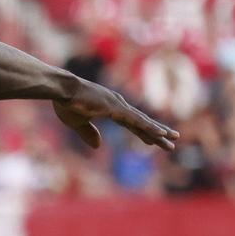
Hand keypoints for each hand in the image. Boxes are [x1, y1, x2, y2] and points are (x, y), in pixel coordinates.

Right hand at [53, 79, 178, 151]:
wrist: (60, 89)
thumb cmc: (65, 102)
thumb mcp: (76, 123)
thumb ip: (88, 133)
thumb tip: (98, 146)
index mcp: (110, 108)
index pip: (131, 123)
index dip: (143, 132)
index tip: (154, 141)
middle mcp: (118, 106)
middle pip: (141, 123)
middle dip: (157, 133)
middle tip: (173, 141)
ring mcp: (118, 106)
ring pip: (143, 122)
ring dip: (158, 131)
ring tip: (173, 139)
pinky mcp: (116, 108)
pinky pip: (136, 120)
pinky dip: (148, 127)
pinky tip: (160, 133)